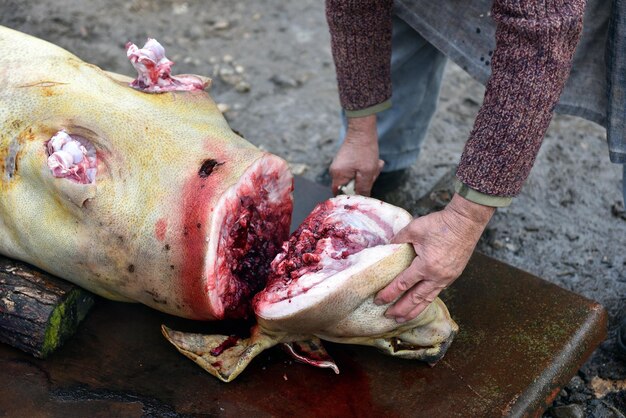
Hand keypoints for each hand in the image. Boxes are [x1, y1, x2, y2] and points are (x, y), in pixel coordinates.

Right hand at [330, 115, 383, 195]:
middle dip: (364, 183)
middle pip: (349, 187)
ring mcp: (340, 166)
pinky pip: (356, 171)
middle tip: (373, 174)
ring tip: (375, 164)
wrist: (362, 129)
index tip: (364, 193)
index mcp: (337, 175)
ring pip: (355, 179)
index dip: (352, 197)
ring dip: (368, 175)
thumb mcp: (367, 172)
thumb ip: (363, 188)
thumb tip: (361, 199)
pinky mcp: (346, 162)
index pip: (340, 195)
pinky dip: (366, 169)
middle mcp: (335, 171)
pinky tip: (373, 162)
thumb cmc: (364, 149)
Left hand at [374, 194, 494, 321]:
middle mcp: (437, 277)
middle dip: (401, 309)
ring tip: (403, 319)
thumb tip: (386, 248)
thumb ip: (398, 240)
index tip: (378, 300)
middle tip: (388, 316)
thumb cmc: (440, 224)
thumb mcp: (414, 229)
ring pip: (428, 299)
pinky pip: (436, 292)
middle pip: (415, 299)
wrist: (466, 222)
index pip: (403, 284)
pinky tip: (420, 304)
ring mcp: (446, 278)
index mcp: (426, 266)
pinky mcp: (452, 275)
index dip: (389, 293)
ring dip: (414, 310)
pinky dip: (426, 301)